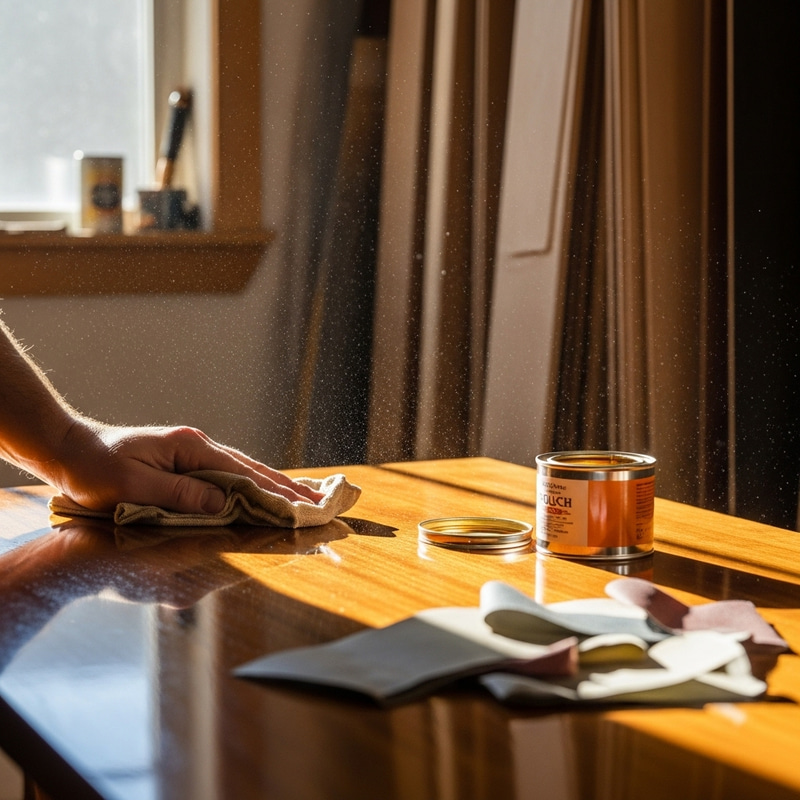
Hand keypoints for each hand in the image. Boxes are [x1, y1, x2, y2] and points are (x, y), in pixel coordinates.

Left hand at [50, 419, 323, 513]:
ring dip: (274, 487)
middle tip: (318, 504)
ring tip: (303, 499)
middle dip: (286, 488)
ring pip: (243, 472)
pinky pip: (228, 476)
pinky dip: (252, 486)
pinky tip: (264, 494)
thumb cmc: (97, 469)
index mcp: (190, 448)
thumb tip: (224, 504)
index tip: (302, 508)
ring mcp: (194, 453)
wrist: (72, 450)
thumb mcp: (134, 486)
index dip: (274, 493)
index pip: (242, 474)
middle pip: (251, 470)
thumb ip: (180, 495)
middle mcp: (198, 447)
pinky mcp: (186, 463)